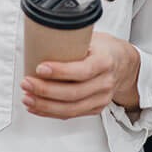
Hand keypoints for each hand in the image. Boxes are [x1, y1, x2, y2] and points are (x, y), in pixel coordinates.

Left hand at [21, 31, 140, 119]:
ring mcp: (101, 98)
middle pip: (73, 93)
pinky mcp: (95, 108)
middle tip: (27, 82)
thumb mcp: (93, 38)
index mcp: (105, 61)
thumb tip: (40, 36)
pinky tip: (37, 107)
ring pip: (70, 108)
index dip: (60, 71)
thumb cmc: (105, 49)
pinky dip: (50, 112)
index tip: (40, 68)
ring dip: (44, 105)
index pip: (83, 70)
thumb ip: (72, 40)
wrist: (124, 64)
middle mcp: (105, 82)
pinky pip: (70, 115)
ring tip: (27, 97)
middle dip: (45, 90)